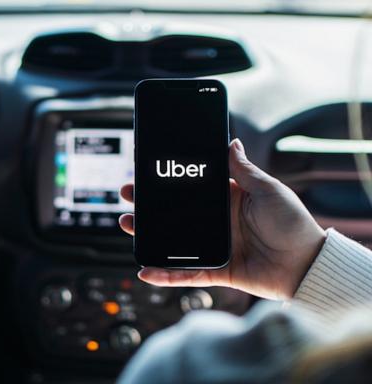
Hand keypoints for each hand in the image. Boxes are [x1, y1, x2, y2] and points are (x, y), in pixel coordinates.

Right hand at [119, 139, 325, 299]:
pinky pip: (188, 273)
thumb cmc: (292, 222)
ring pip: (175, 241)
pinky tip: (146, 270)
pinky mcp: (218, 269)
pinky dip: (168, 274)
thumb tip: (232, 142)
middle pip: (177, 213)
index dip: (170, 181)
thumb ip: (245, 169)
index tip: (149, 173)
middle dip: (150, 205)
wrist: (306, 263)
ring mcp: (216, 246)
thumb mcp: (268, 189)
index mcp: (229, 199)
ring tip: (127, 224)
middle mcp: (218, 222)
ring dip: (150, 235)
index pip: (192, 188)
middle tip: (129, 196)